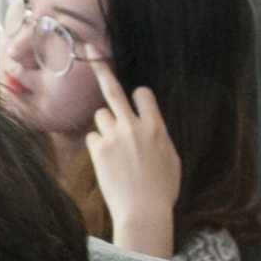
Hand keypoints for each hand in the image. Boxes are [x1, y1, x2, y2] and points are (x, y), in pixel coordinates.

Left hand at [83, 80, 182, 254]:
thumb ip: (159, 138)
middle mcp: (134, 126)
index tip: (135, 97)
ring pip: (101, 116)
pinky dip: (97, 146)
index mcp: (156, 127)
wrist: (143, 211)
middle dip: (101, 69)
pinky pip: (93, 137)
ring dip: (105, 126)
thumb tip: (154, 129)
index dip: (138, 95)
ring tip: (115, 150)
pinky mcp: (99, 149)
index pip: (143, 94)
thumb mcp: (171, 159)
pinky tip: (107, 162)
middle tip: (89, 49)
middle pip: (114, 90)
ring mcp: (114, 136)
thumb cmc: (162, 190)